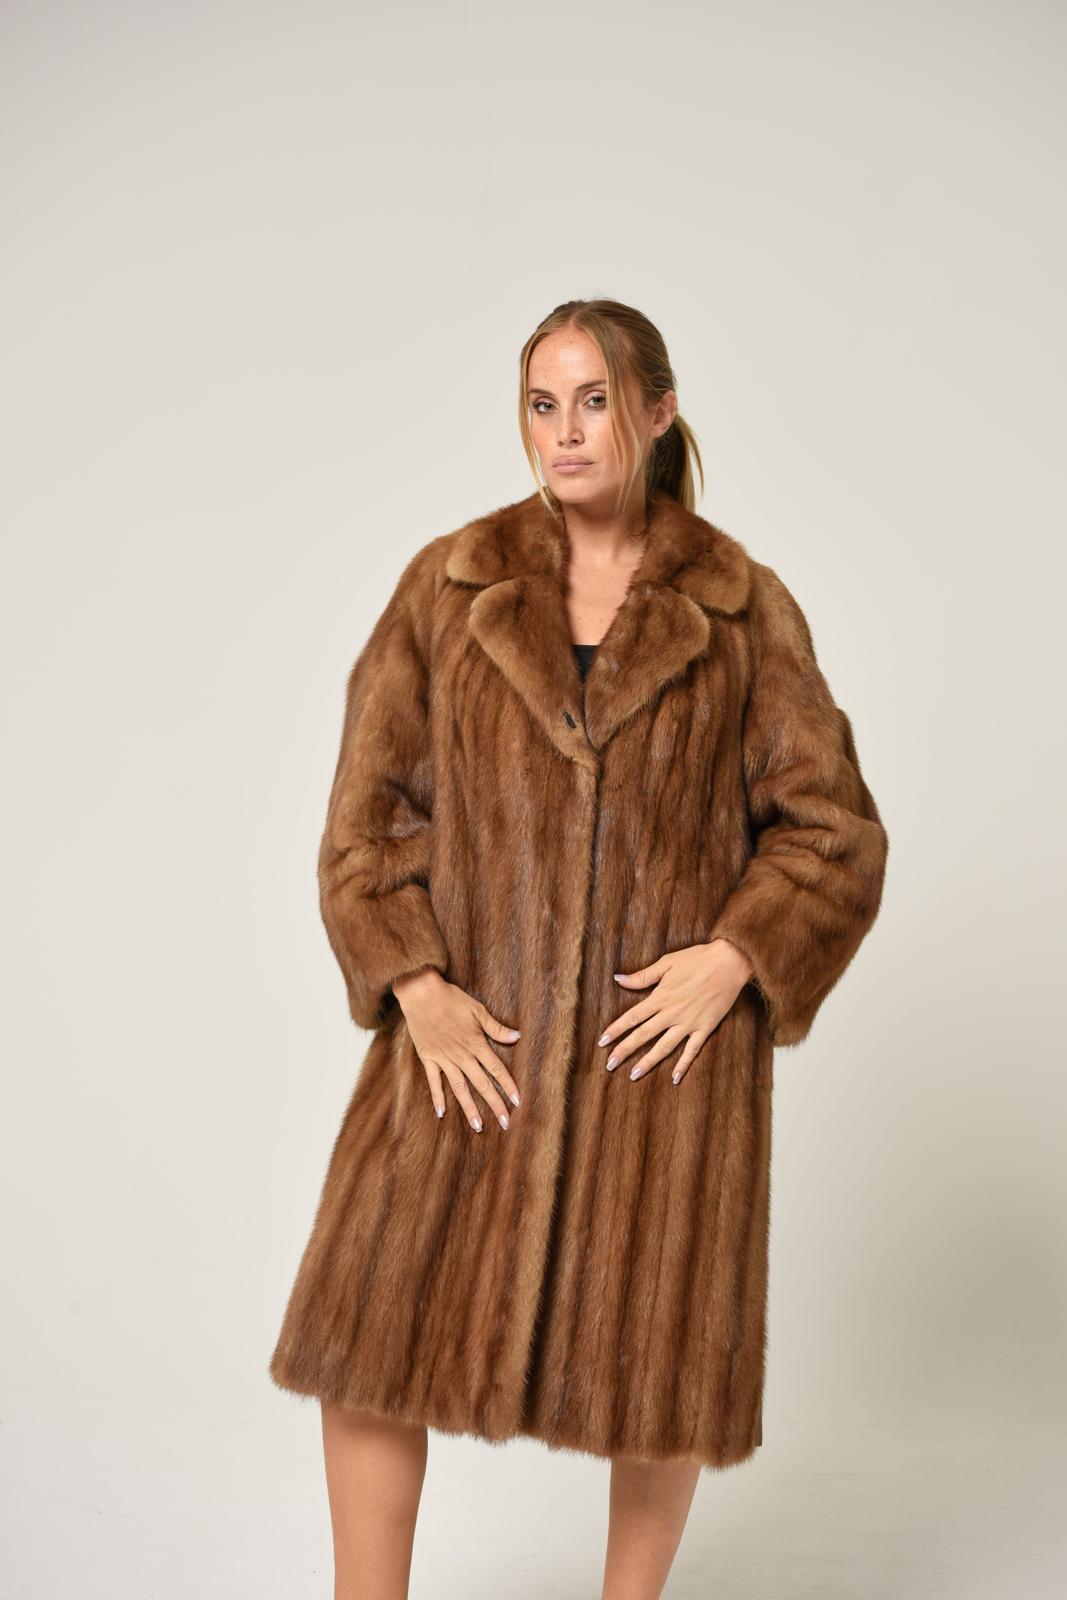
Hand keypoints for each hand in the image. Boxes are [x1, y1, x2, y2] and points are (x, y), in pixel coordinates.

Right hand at [392, 969, 522, 1131]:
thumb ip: (496, 1028)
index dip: (508, 1086)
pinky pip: (434, 1082)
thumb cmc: (451, 999)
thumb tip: (517, 1037)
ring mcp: (444, 1058)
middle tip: (505, 1123)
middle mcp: (462, 1055)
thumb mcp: (478, 1010)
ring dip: (470, 1108)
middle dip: (495, 1104)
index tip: (517, 1102)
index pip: (496, 1069)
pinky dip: (437, 1097)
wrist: (422, 994)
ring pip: (460, 1088)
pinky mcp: (428, 1058)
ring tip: (478, 1126)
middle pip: (482, 1084)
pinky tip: (441, 1113)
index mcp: (476, 1044)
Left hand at [597, 939, 754, 1083]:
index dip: (616, 1029)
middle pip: (643, 1035)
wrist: (730, 962)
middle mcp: (672, 1013)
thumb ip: (643, 975)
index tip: (602, 1042)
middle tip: (609, 1065)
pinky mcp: (705, 1028)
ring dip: (648, 1062)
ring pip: (664, 1047)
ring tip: (634, 1075)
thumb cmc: (698, 958)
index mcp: (661, 997)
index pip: (633, 1017)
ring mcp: (689, 1023)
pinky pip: (692, 1050)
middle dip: (625, 1051)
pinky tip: (675, 1078)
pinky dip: (684, 1064)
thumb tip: (618, 979)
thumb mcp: (667, 962)